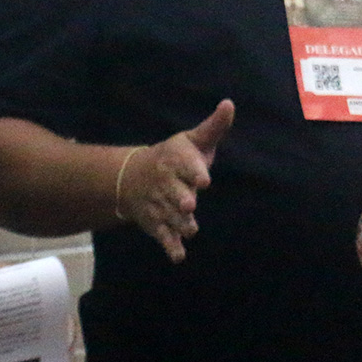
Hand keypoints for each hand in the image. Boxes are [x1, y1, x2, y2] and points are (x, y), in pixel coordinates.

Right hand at [119, 100, 233, 262]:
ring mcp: (161, 206)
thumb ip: (213, 127)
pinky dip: (170, 247)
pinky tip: (178, 257)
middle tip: (188, 204)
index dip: (195, 173)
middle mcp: (167, 185)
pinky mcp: (158, 224)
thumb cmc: (173, 156)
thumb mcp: (192, 140)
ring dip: (179, 224)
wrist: (132, 177)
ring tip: (189, 230)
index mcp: (176, 162)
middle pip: (175, 194)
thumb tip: (229, 104)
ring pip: (171, 217)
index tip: (203, 179)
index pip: (187, 167)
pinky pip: (163, 237)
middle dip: (181, 199)